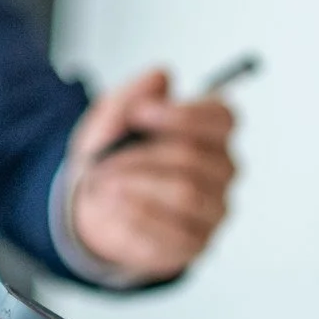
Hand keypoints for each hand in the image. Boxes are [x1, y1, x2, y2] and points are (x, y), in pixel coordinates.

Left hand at [64, 68, 237, 280]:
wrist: (95, 206)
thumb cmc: (114, 157)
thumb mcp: (112, 117)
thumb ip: (134, 94)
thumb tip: (161, 76)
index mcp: (211, 131)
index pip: (222, 118)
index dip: (182, 114)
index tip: (139, 113)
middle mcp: (222, 169)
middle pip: (194, 156)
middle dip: (140, 157)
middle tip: (103, 161)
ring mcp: (214, 209)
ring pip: (186, 194)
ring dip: (136, 187)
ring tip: (104, 184)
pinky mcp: (197, 243)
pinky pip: (173, 231)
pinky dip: (135, 216)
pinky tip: (113, 208)